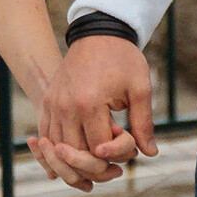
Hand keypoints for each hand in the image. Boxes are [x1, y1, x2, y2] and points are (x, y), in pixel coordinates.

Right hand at [30, 36, 158, 191]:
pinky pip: (47, 135)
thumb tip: (150, 153)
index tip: (128, 142)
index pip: (98, 149)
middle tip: (115, 161)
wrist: (98, 33)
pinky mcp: (47, 102)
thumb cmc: (123, 59)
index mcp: (89, 104)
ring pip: (57, 149)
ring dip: (75, 160)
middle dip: (96, 163)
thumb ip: (144, 123)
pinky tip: (72, 154)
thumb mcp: (140, 89)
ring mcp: (53, 105)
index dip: (116, 154)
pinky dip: (57, 149)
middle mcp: (65, 107)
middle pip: (74, 154)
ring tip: (97, 159)